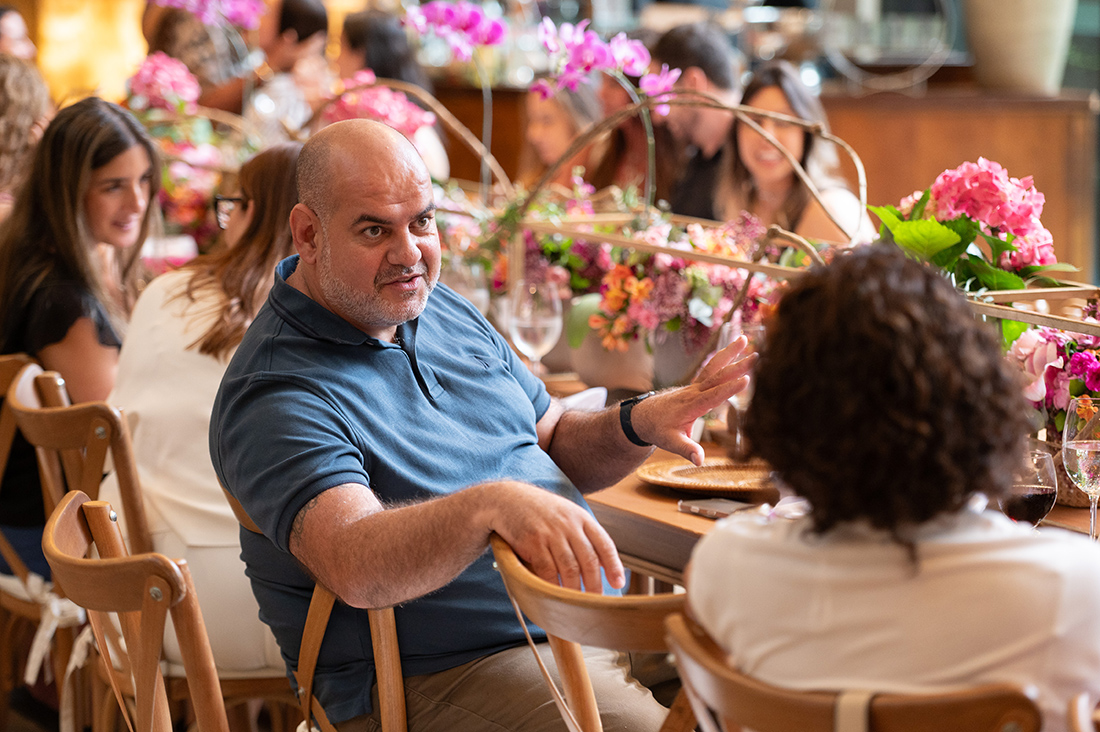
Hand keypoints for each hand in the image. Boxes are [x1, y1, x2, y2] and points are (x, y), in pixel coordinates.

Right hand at [480, 481, 624, 592]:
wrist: (508, 499)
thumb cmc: (541, 512)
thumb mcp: (567, 515)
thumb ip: (584, 535)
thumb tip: (604, 563)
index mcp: (581, 518)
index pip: (604, 544)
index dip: (613, 565)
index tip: (618, 583)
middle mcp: (569, 524)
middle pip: (588, 560)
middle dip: (594, 584)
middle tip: (596, 602)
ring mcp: (551, 533)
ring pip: (569, 568)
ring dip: (574, 590)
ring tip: (577, 604)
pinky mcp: (533, 542)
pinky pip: (546, 570)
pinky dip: (552, 586)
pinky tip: (555, 595)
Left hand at [632, 336, 755, 465]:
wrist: (643, 417)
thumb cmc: (657, 429)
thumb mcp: (670, 442)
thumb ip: (686, 449)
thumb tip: (699, 460)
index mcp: (691, 405)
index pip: (713, 396)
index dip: (729, 388)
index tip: (747, 380)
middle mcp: (694, 391)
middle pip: (717, 376)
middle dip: (737, 365)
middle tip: (757, 355)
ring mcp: (695, 386)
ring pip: (714, 367)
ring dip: (729, 353)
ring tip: (744, 338)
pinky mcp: (696, 385)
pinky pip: (711, 369)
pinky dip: (723, 358)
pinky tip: (735, 347)